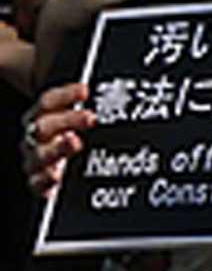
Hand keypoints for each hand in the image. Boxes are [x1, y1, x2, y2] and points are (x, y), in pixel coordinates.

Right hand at [23, 79, 92, 196]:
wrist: (62, 152)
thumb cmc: (77, 128)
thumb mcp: (82, 112)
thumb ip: (95, 101)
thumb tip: (116, 87)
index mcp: (43, 114)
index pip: (48, 101)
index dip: (65, 95)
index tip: (85, 91)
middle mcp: (36, 136)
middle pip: (43, 126)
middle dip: (66, 121)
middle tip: (90, 118)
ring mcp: (36, 158)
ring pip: (40, 154)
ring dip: (57, 149)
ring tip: (75, 143)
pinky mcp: (39, 181)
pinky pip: (37, 183)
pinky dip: (46, 181)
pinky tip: (58, 177)